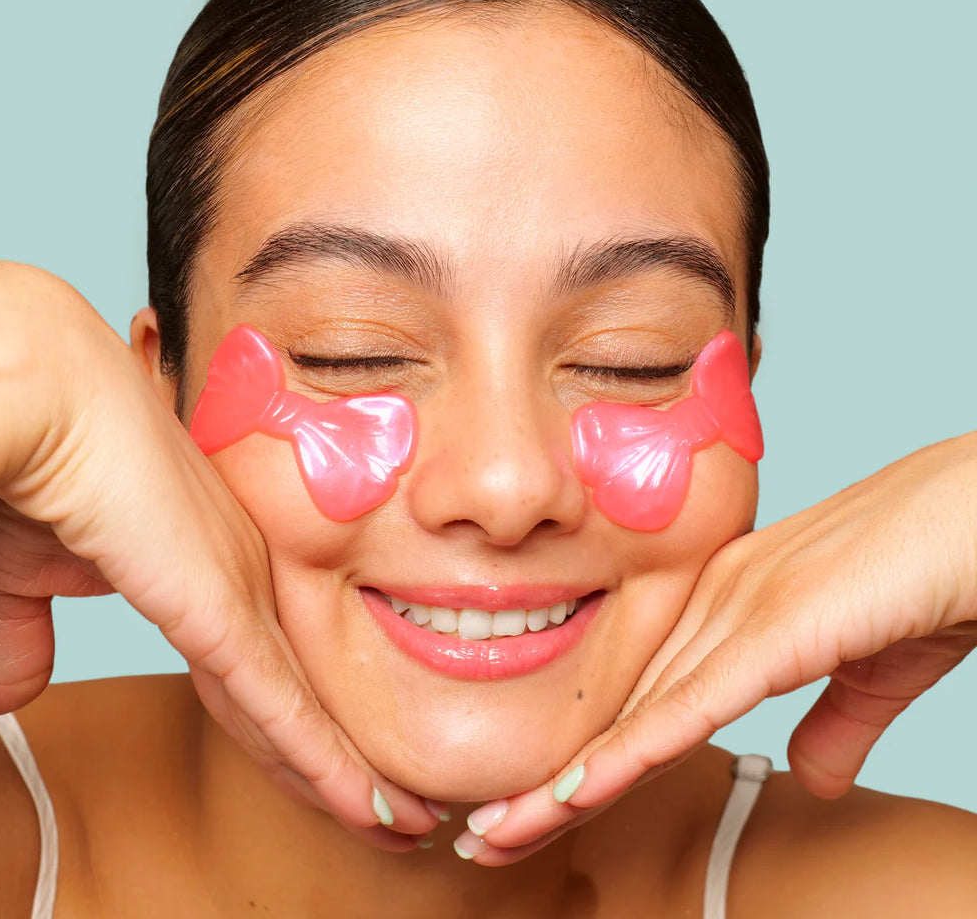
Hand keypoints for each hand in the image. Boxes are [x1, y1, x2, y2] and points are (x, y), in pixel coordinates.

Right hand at [0, 260, 435, 849]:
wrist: (45, 400)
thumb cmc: (32, 466)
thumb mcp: (21, 571)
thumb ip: (24, 627)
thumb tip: (20, 684)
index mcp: (203, 563)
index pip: (259, 664)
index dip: (291, 723)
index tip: (325, 767)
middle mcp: (240, 579)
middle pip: (296, 693)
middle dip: (339, 757)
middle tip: (396, 809)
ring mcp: (238, 594)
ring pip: (303, 711)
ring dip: (347, 774)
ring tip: (400, 822)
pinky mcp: (222, 610)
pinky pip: (284, 707)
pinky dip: (327, 763)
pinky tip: (366, 804)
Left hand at [463, 431, 976, 863]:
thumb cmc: (931, 579)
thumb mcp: (875, 672)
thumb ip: (835, 721)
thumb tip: (809, 775)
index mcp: (731, 609)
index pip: (643, 702)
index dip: (589, 761)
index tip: (537, 810)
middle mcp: (715, 606)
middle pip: (619, 714)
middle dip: (548, 783)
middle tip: (484, 836)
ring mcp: (738, 611)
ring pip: (634, 716)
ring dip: (562, 786)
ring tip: (496, 837)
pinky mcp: (772, 625)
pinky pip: (687, 704)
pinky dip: (627, 753)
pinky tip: (574, 793)